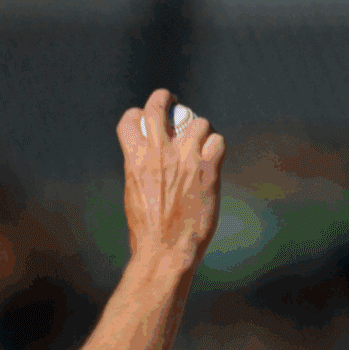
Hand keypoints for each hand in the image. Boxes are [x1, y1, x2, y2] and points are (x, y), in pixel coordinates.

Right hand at [114, 89, 224, 275]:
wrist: (166, 251)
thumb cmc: (147, 231)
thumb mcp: (133, 194)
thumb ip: (140, 169)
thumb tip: (149, 157)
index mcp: (135, 159)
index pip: (130, 118)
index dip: (138, 114)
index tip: (145, 118)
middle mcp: (159, 152)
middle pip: (160, 104)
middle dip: (166, 98)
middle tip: (174, 104)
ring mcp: (186, 158)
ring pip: (199, 122)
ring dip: (200, 131)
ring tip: (200, 144)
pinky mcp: (208, 169)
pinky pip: (217, 141)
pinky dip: (216, 148)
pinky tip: (212, 160)